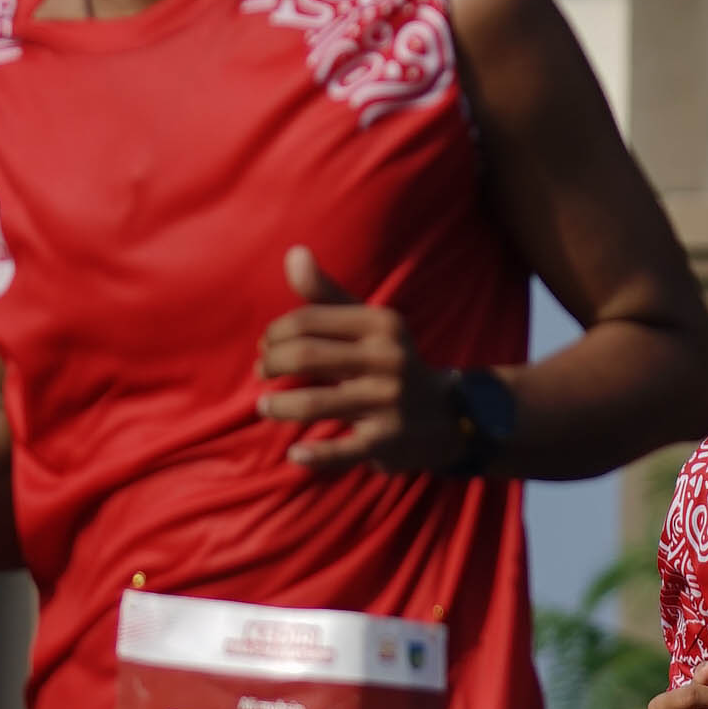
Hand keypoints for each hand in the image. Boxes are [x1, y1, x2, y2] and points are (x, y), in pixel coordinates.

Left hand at [256, 247, 460, 472]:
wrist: (446, 415)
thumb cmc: (389, 362)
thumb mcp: (368, 324)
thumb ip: (326, 293)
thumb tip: (293, 253)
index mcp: (381, 324)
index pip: (307, 320)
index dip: (275, 332)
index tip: (267, 345)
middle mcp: (388, 359)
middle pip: (305, 356)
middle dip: (271, 364)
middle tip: (262, 372)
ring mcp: (388, 402)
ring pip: (313, 403)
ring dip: (278, 405)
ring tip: (265, 406)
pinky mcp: (387, 441)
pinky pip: (342, 451)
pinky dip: (314, 455)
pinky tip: (295, 454)